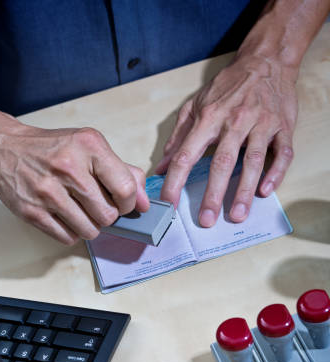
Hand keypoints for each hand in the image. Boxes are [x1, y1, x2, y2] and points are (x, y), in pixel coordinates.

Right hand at [0, 124, 149, 244]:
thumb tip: (144, 202)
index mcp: (88, 146)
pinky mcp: (33, 211)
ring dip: (90, 227)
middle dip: (107, 216)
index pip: (125, 188)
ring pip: (90, 231)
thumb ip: (121, 171)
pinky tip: (65, 217)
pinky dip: (71, 232)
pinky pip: (67, 237)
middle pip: (108, 215)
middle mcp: (68, 167)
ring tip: (80, 212)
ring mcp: (48, 192)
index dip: (128, 203)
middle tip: (97, 206)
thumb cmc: (50, 149)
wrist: (2, 148)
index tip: (122, 203)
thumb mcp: (89, 146)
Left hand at [155, 54, 297, 225]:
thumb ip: (178, 138)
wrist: (266, 61)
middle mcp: (234, 122)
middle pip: (221, 162)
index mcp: (209, 118)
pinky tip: (265, 191)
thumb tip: (160, 167)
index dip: (176, 181)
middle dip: (213, 194)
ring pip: (252, 160)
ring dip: (243, 190)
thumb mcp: (196, 105)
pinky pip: (281, 153)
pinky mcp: (282, 127)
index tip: (170, 204)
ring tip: (237, 214)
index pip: (187, 155)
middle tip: (206, 219)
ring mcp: (261, 124)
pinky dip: (275, 173)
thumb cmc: (228, 87)